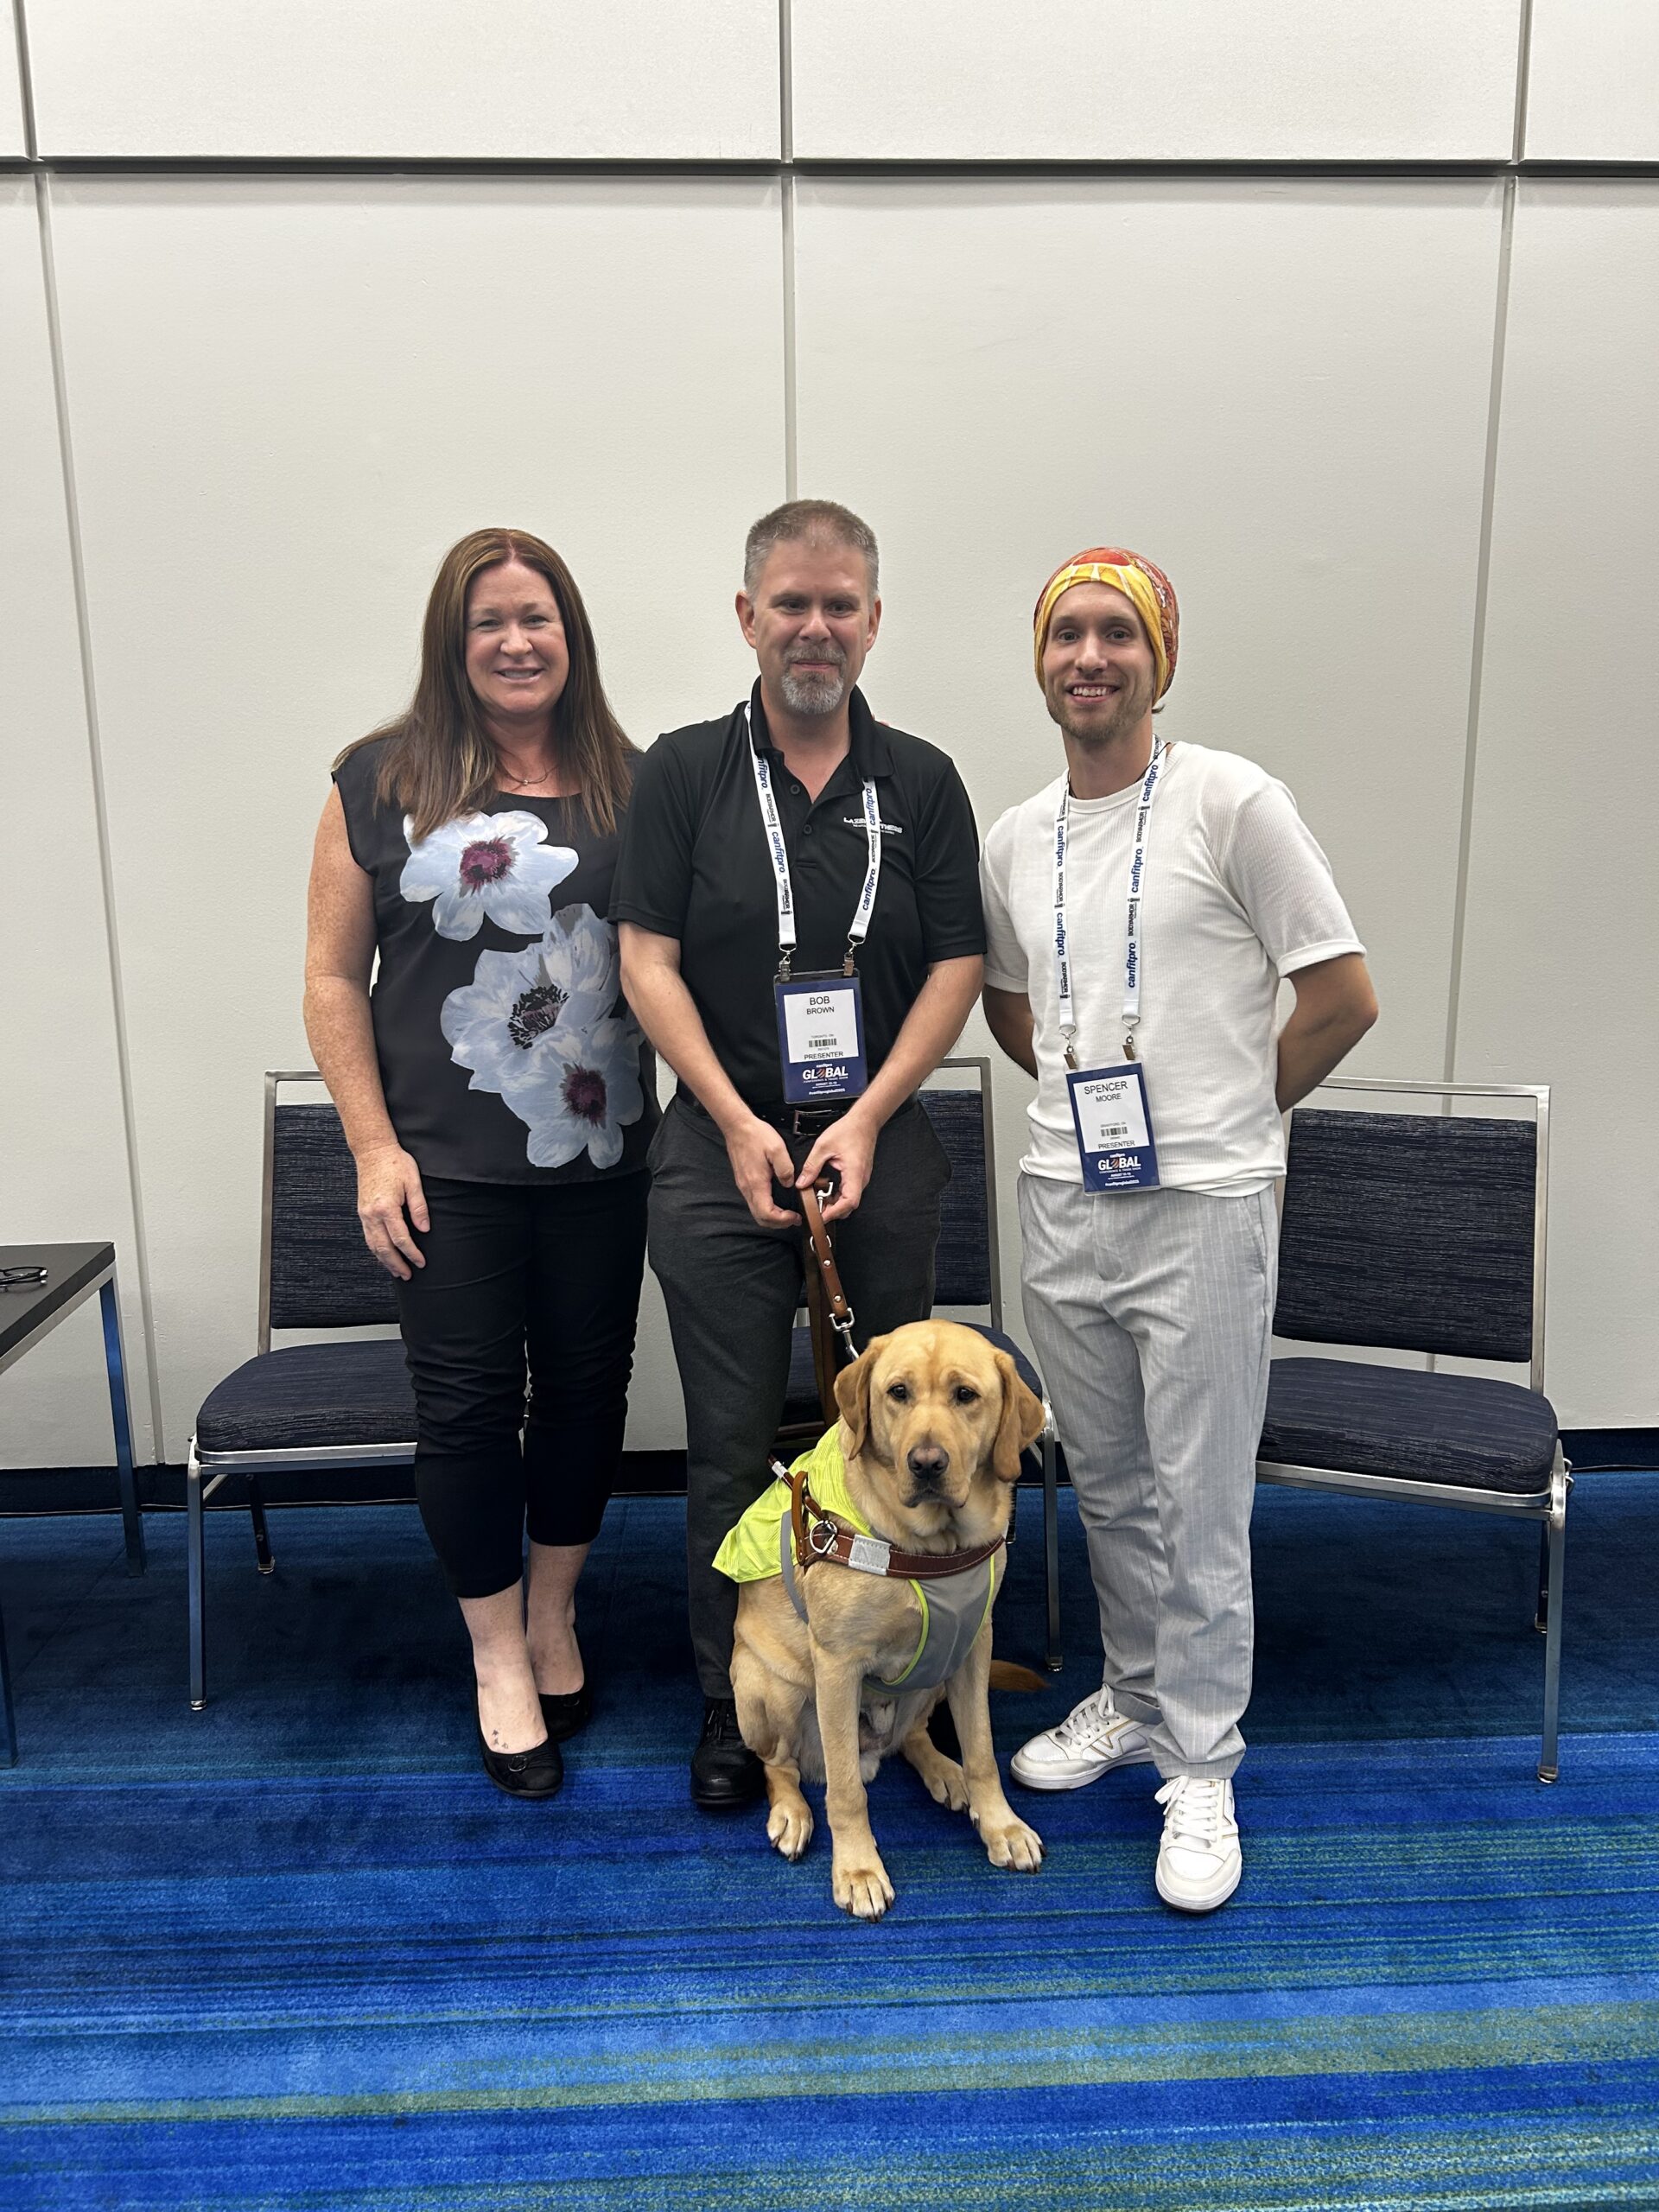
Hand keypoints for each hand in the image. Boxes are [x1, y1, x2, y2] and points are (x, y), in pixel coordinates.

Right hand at [355, 1143, 429, 1278]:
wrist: (372, 1151)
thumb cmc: (395, 1162)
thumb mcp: (413, 1182)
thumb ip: (419, 1207)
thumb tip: (425, 1229)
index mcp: (386, 1207)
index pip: (401, 1239)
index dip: (412, 1253)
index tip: (421, 1262)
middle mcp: (372, 1214)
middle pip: (384, 1248)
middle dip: (396, 1264)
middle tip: (408, 1275)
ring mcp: (364, 1214)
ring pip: (373, 1245)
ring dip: (384, 1261)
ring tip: (396, 1272)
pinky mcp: (362, 1211)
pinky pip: (368, 1236)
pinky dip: (376, 1250)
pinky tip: (383, 1255)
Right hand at [722, 1112, 797, 1227]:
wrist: (737, 1126)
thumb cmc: (756, 1135)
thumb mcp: (777, 1149)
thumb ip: (786, 1169)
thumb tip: (789, 1184)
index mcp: (756, 1183)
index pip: (767, 1214)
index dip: (782, 1220)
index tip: (795, 1216)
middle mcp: (747, 1188)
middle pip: (760, 1218)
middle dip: (778, 1223)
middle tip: (794, 1219)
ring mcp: (743, 1186)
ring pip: (756, 1212)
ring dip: (772, 1217)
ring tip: (787, 1213)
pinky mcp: (743, 1181)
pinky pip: (754, 1202)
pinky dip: (766, 1209)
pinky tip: (776, 1202)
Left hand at [797, 1105, 878, 1222]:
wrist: (864, 1122)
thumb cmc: (848, 1131)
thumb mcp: (823, 1147)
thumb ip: (811, 1167)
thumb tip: (802, 1183)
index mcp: (854, 1173)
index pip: (849, 1202)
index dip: (835, 1212)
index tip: (822, 1216)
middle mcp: (861, 1179)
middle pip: (850, 1206)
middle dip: (833, 1212)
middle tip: (816, 1211)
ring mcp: (861, 1178)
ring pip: (850, 1200)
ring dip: (835, 1204)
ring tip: (819, 1202)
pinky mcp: (858, 1176)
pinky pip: (850, 1192)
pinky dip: (838, 1196)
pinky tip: (826, 1192)